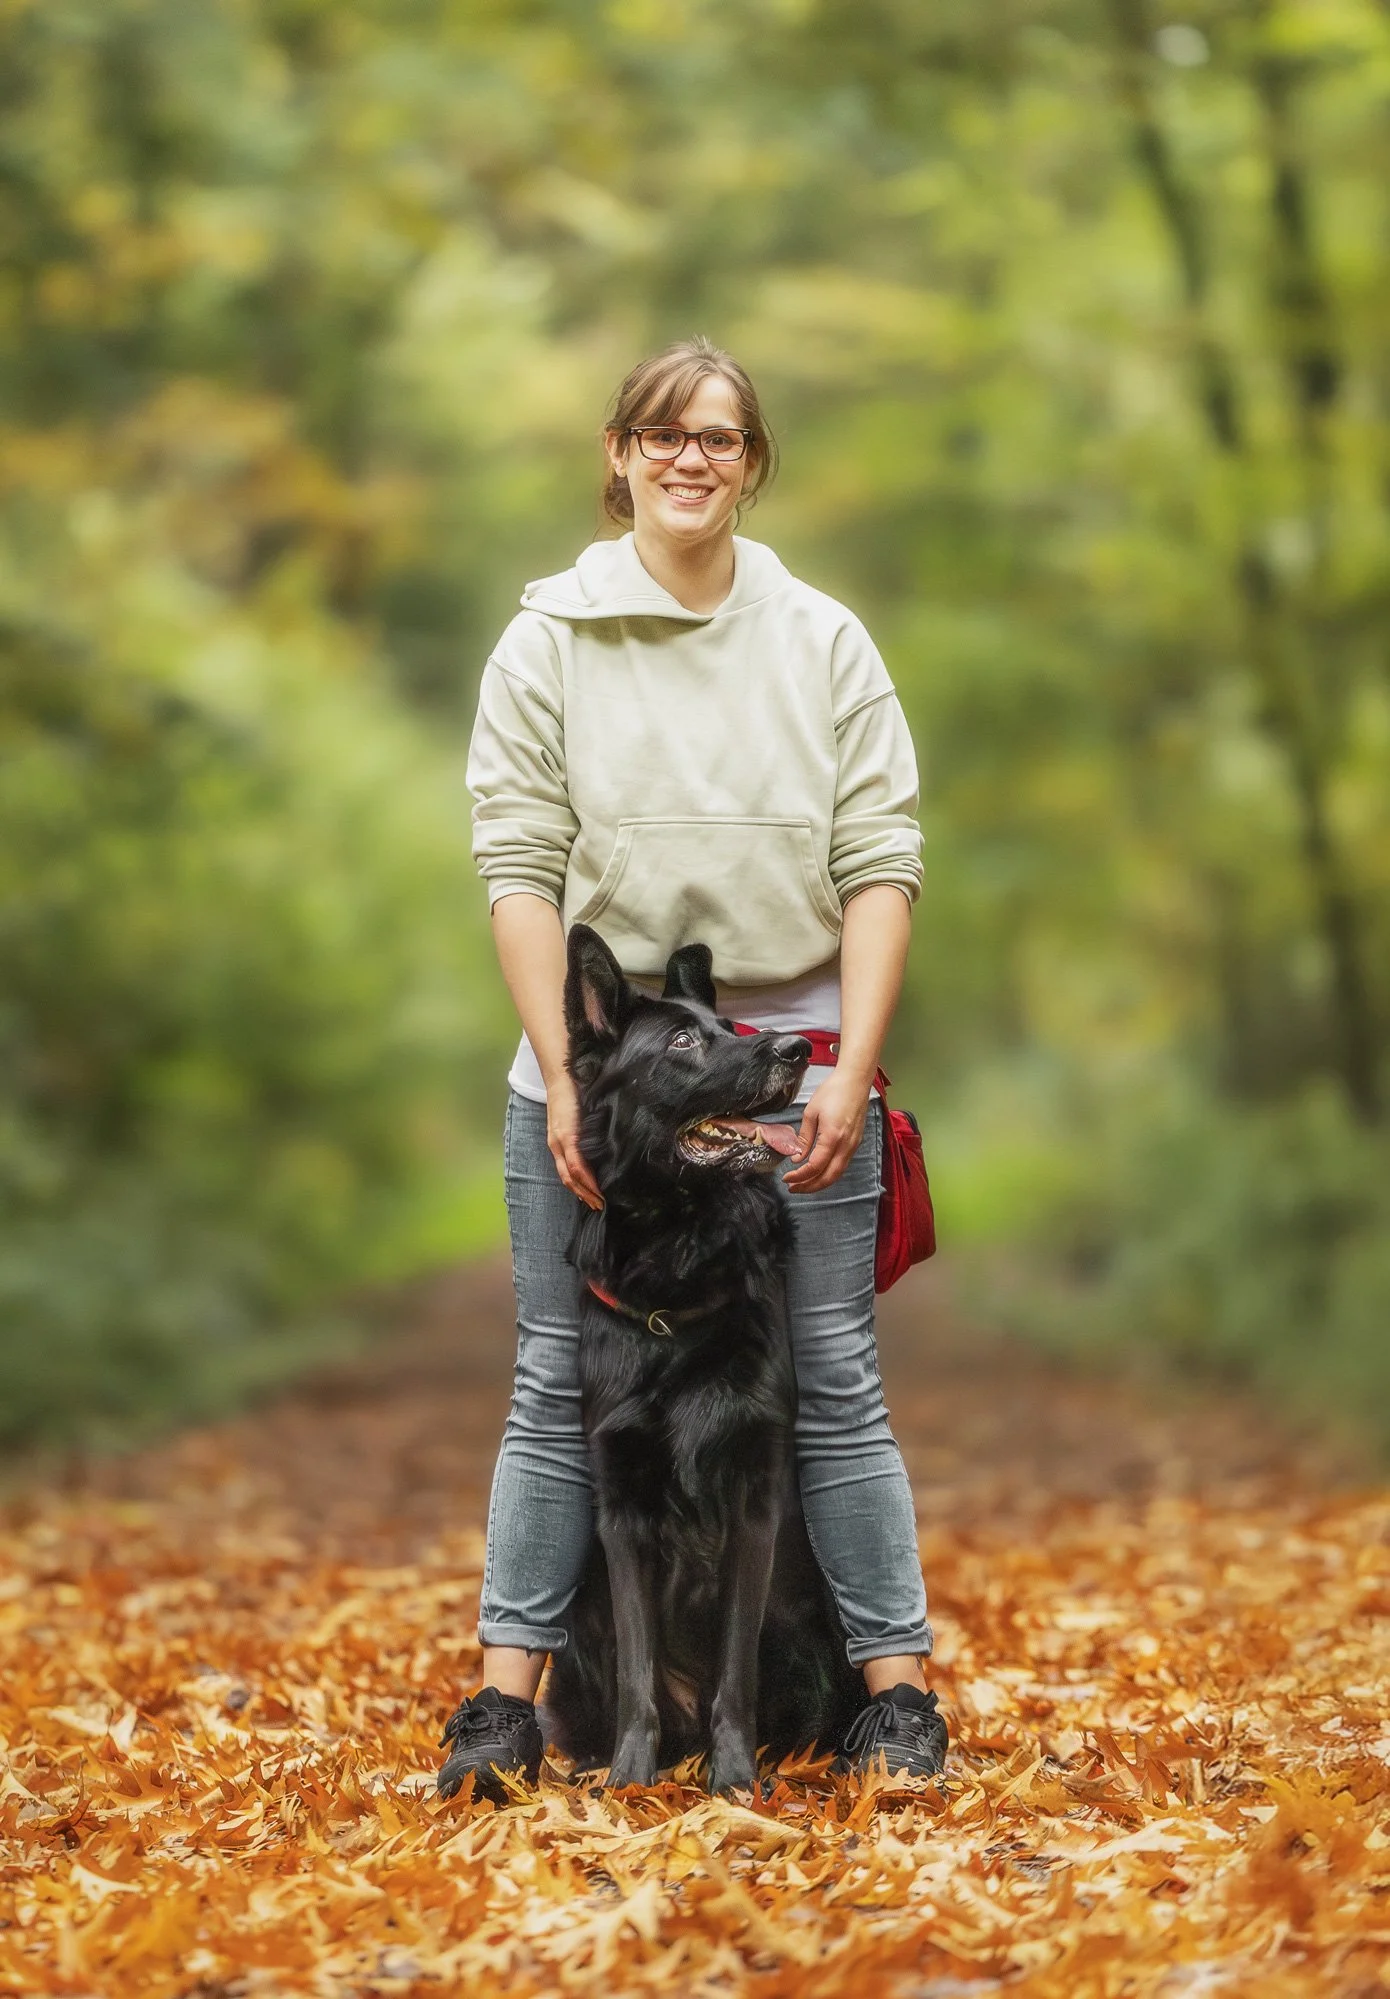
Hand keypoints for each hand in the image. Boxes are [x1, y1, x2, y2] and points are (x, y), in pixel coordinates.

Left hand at [546, 1072, 603, 1209]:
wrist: (562, 1077)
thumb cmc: (572, 1095)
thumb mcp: (576, 1118)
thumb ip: (583, 1133)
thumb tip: (599, 1146)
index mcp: (558, 1143)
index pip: (567, 1173)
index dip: (580, 1189)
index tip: (593, 1200)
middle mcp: (556, 1146)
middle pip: (567, 1179)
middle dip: (584, 1195)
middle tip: (598, 1207)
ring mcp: (559, 1141)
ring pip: (570, 1175)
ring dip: (585, 1190)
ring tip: (599, 1201)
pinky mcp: (566, 1135)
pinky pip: (575, 1162)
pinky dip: (585, 1176)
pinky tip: (595, 1185)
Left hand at [782, 1069, 869, 1193]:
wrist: (855, 1081)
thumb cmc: (832, 1092)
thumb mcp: (811, 1113)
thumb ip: (804, 1138)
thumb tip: (797, 1158)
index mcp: (832, 1137)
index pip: (815, 1167)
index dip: (800, 1176)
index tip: (787, 1178)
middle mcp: (846, 1146)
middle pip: (828, 1177)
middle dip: (810, 1187)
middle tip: (794, 1188)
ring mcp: (853, 1146)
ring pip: (837, 1174)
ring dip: (820, 1182)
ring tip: (803, 1184)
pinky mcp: (856, 1143)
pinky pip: (842, 1165)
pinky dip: (829, 1173)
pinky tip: (818, 1171)